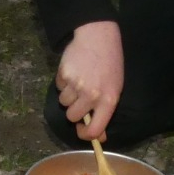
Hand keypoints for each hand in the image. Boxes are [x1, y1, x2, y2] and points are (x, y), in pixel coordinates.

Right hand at [55, 21, 123, 139]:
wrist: (98, 37)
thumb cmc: (110, 63)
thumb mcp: (114, 88)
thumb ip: (105, 111)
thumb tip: (100, 137)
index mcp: (108, 100)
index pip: (94, 130)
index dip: (86, 135)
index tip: (82, 130)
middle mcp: (92, 95)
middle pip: (72, 116)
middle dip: (74, 110)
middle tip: (80, 98)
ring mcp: (76, 85)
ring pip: (64, 102)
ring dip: (68, 95)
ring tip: (78, 81)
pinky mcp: (63, 74)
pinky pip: (59, 87)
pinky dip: (63, 82)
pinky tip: (73, 71)